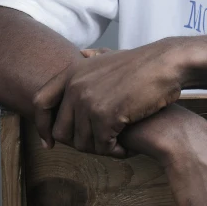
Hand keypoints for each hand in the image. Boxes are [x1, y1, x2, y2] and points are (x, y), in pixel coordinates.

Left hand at [32, 38, 186, 156]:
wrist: (165, 64)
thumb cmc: (143, 63)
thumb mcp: (112, 55)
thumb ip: (94, 57)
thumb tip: (83, 53)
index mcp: (72, 73)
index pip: (41, 103)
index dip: (42, 126)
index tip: (49, 142)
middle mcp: (75, 87)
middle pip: (61, 132)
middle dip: (80, 144)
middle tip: (100, 145)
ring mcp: (88, 102)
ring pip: (82, 143)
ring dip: (100, 150)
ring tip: (117, 146)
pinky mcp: (105, 116)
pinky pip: (102, 146)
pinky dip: (115, 152)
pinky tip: (126, 148)